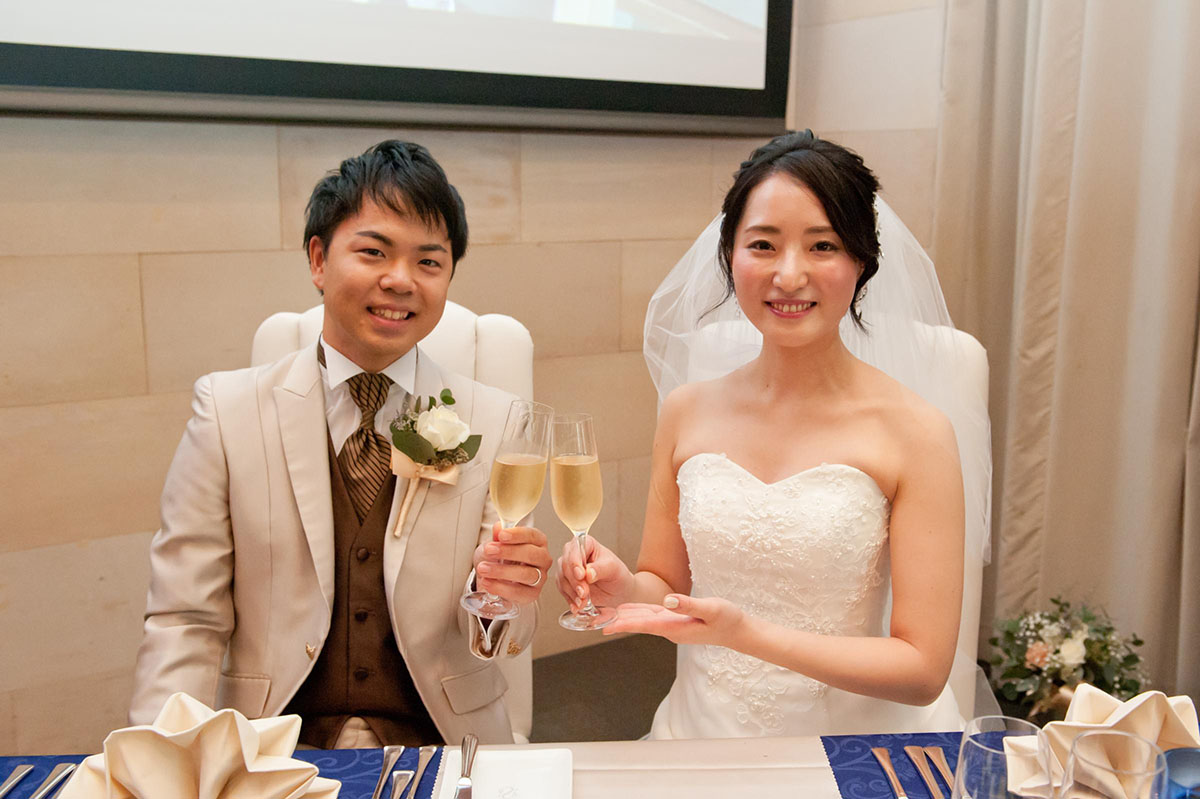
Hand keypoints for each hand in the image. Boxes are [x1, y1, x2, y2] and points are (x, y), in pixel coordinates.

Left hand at [473, 522, 552, 606]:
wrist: (495, 578)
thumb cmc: (500, 557)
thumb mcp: (496, 543)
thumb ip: (498, 535)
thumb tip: (498, 527)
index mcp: (537, 541)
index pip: (531, 535)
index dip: (517, 535)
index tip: (501, 535)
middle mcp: (543, 559)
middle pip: (531, 554)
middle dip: (508, 552)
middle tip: (489, 550)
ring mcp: (540, 577)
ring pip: (526, 574)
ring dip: (502, 571)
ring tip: (483, 568)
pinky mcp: (532, 594)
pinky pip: (519, 592)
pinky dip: (500, 588)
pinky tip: (487, 582)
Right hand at [555, 535, 634, 612]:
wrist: (618, 592)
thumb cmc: (617, 575)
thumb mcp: (613, 569)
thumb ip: (600, 569)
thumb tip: (588, 573)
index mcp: (586, 543)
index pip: (575, 549)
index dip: (575, 562)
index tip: (581, 575)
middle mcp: (574, 554)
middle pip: (565, 565)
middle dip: (574, 581)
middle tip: (584, 593)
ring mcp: (568, 569)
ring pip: (562, 579)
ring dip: (572, 592)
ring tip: (583, 602)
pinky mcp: (566, 583)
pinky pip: (562, 590)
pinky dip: (570, 599)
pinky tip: (577, 606)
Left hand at [602, 594, 744, 646]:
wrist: (738, 631)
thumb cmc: (727, 619)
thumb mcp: (711, 609)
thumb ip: (689, 605)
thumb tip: (667, 600)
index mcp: (674, 627)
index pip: (643, 624)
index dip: (622, 623)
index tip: (603, 626)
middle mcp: (669, 628)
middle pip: (636, 623)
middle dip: (614, 622)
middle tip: (589, 621)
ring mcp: (671, 625)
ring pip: (641, 620)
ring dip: (622, 617)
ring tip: (600, 615)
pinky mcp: (675, 620)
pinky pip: (650, 616)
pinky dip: (635, 613)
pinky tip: (626, 610)